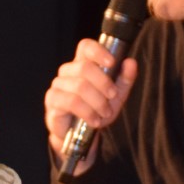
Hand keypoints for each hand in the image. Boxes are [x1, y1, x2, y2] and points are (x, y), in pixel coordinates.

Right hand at [43, 39, 138, 174]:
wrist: (80, 136)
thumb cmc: (96, 110)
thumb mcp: (116, 96)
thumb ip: (124, 79)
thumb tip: (130, 62)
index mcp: (83, 64)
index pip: (85, 47)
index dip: (98, 51)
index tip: (112, 62)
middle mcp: (68, 71)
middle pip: (84, 67)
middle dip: (103, 83)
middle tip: (112, 96)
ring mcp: (58, 85)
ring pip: (80, 86)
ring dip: (97, 101)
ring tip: (105, 113)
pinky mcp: (53, 100)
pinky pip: (72, 102)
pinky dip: (87, 112)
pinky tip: (94, 120)